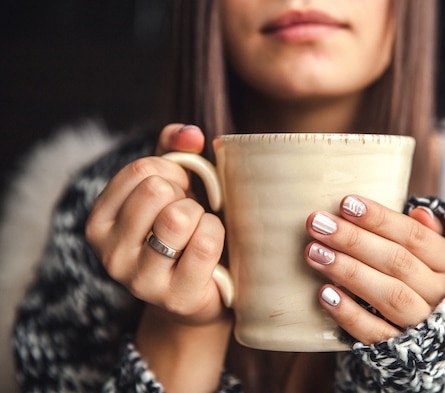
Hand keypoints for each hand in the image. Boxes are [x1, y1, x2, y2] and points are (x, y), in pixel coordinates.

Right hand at [86, 124, 226, 325]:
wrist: (203, 289)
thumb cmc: (184, 230)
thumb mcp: (172, 187)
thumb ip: (175, 151)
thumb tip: (191, 134)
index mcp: (99, 223)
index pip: (140, 170)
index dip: (172, 172)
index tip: (178, 190)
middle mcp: (111, 255)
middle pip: (157, 191)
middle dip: (185, 194)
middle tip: (190, 213)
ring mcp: (141, 281)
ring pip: (179, 217)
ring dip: (201, 215)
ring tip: (198, 231)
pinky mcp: (177, 297)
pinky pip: (206, 242)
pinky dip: (217, 234)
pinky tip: (212, 249)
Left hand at [305, 195, 444, 344]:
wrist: (432, 340)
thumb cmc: (419, 280)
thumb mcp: (430, 255)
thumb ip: (423, 232)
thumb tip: (420, 211)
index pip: (414, 236)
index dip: (380, 219)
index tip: (345, 203)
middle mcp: (440, 293)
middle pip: (397, 262)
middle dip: (354, 240)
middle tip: (317, 223)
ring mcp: (422, 324)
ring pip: (389, 295)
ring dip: (349, 271)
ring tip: (314, 252)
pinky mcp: (399, 349)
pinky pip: (375, 332)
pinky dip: (349, 313)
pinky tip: (324, 293)